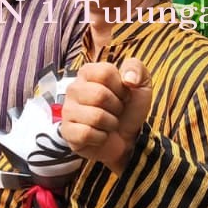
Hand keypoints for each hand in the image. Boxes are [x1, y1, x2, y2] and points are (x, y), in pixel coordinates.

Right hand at [59, 58, 152, 173]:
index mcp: (88, 73)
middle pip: (99, 94)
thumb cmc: (129, 108)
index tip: (122, 95)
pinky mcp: (67, 131)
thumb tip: (128, 79)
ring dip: (110, 123)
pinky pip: (86, 134)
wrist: (126, 137)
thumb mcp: (140, 85)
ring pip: (96, 116)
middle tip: (116, 111)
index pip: (105, 73)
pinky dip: (101, 137)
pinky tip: (100, 135)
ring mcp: (67, 110)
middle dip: (116, 107)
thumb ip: (136, 69)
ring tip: (108, 123)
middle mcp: (73, 89)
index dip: (121, 87)